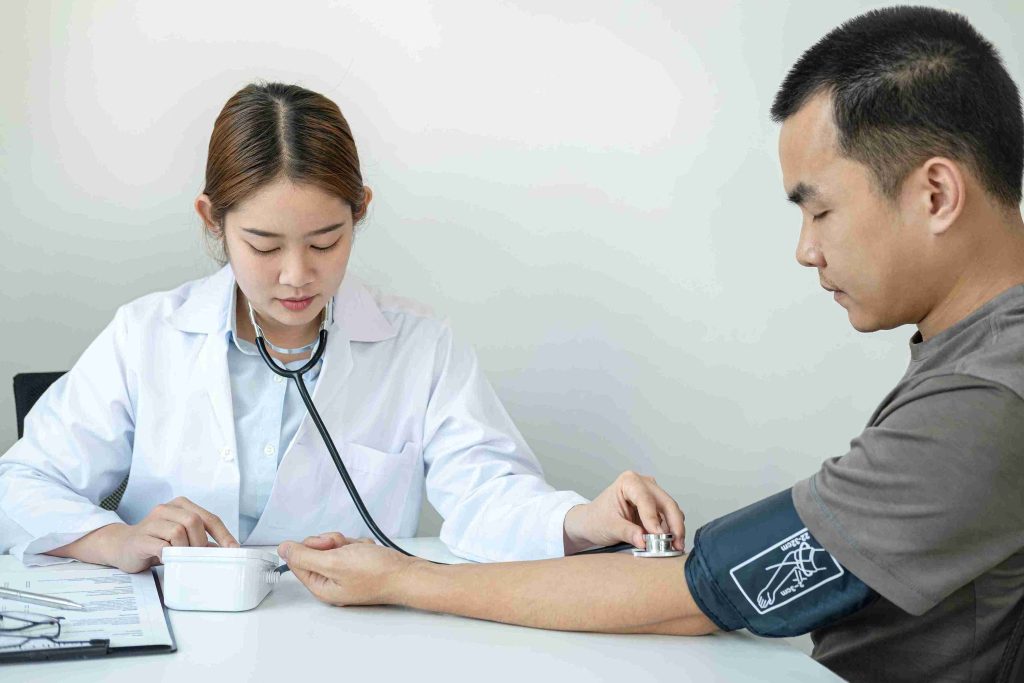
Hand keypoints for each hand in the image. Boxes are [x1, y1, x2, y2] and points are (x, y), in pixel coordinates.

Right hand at [107, 497, 238, 571]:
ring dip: (185, 549)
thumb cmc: (156, 542)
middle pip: (194, 521)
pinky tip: (168, 560)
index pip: (209, 518)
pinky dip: (169, 555)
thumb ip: (200, 541)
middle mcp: (167, 509)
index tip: (234, 549)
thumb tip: (225, 552)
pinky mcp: (140, 538)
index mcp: (181, 505)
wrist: (122, 546)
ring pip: (178, 531)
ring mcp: (151, 522)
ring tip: (182, 559)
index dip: (224, 535)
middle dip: (201, 542)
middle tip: (199, 557)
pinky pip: (160, 545)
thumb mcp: (182, 539)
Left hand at [278, 533, 420, 605]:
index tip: (324, 546)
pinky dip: (358, 545)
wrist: (407, 573)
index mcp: (321, 587)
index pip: (298, 561)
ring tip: (360, 551)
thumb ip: (305, 555)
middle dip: (330, 543)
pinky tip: (368, 552)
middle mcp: (331, 582)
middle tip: (344, 548)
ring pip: (333, 546)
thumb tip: (283, 549)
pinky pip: (349, 546)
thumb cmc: (376, 573)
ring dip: (346, 543)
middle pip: (315, 551)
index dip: (309, 547)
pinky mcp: (358, 564)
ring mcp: (345, 573)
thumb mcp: (335, 562)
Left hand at [563, 471, 684, 552]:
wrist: (592, 523)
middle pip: (666, 503)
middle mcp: (644, 483)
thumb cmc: (597, 520)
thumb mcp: (610, 527)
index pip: (646, 500)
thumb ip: (627, 532)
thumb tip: (644, 541)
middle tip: (676, 545)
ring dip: (676, 529)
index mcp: (629, 481)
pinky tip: (670, 544)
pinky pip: (670, 518)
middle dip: (674, 525)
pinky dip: (672, 531)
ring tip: (674, 547)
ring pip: (672, 510)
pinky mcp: (656, 506)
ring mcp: (652, 494)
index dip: (653, 519)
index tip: (658, 536)